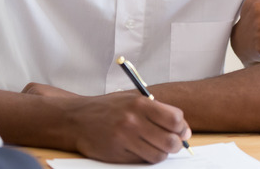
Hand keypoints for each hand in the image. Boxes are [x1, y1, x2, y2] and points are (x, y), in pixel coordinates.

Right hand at [22, 83, 190, 163]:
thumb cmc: (108, 108)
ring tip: (156, 146)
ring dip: (162, 153)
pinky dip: (146, 158)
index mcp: (139, 103)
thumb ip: (156, 109)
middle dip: (176, 144)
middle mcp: (133, 121)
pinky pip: (142, 161)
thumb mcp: (131, 99)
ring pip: (158, 155)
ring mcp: (124, 139)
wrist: (76, 119)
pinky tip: (140, 149)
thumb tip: (182, 127)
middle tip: (173, 143)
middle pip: (170, 141)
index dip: (182, 127)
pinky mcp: (117, 154)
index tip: (182, 131)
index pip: (175, 119)